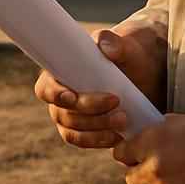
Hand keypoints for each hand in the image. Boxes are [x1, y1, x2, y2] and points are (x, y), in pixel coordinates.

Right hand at [33, 25, 165, 149]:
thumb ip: (114, 42)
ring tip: (122, 119)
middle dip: (89, 112)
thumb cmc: (125, 56)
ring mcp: (69, 117)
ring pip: (73, 131)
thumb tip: (104, 45)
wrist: (140, 74)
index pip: (45, 88)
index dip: (54, 95)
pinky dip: (100, 140)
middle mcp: (59, 98)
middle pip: (63, 113)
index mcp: (59, 73)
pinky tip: (118, 135)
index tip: (73, 97)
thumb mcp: (123, 47)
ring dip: (96, 128)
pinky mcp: (83, 131)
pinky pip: (84, 141)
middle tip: (116, 102)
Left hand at [113, 114, 184, 183]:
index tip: (137, 159)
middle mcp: (153, 168)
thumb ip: (159, 130)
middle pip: (131, 179)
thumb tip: (145, 134)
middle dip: (143, 177)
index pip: (121, 154)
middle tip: (162, 174)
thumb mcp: (184, 122)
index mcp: (151, 142)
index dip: (130, 156)